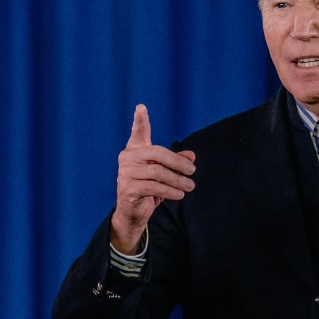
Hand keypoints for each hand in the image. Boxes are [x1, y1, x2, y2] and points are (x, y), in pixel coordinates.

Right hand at [111, 105, 196, 254]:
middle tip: (193, 171)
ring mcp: (125, 173)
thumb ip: (177, 163)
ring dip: (177, 180)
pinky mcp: (127, 189)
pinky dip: (170, 191)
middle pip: (157, 153)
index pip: (138, 132)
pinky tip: (180, 194)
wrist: (133, 212)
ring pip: (157, 172)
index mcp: (135, 150)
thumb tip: (192, 156)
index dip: (140, 120)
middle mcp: (127, 158)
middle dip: (178, 162)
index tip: (141, 107)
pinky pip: (153, 187)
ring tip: (190, 186)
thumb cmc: (149, 188)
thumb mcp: (165, 174)